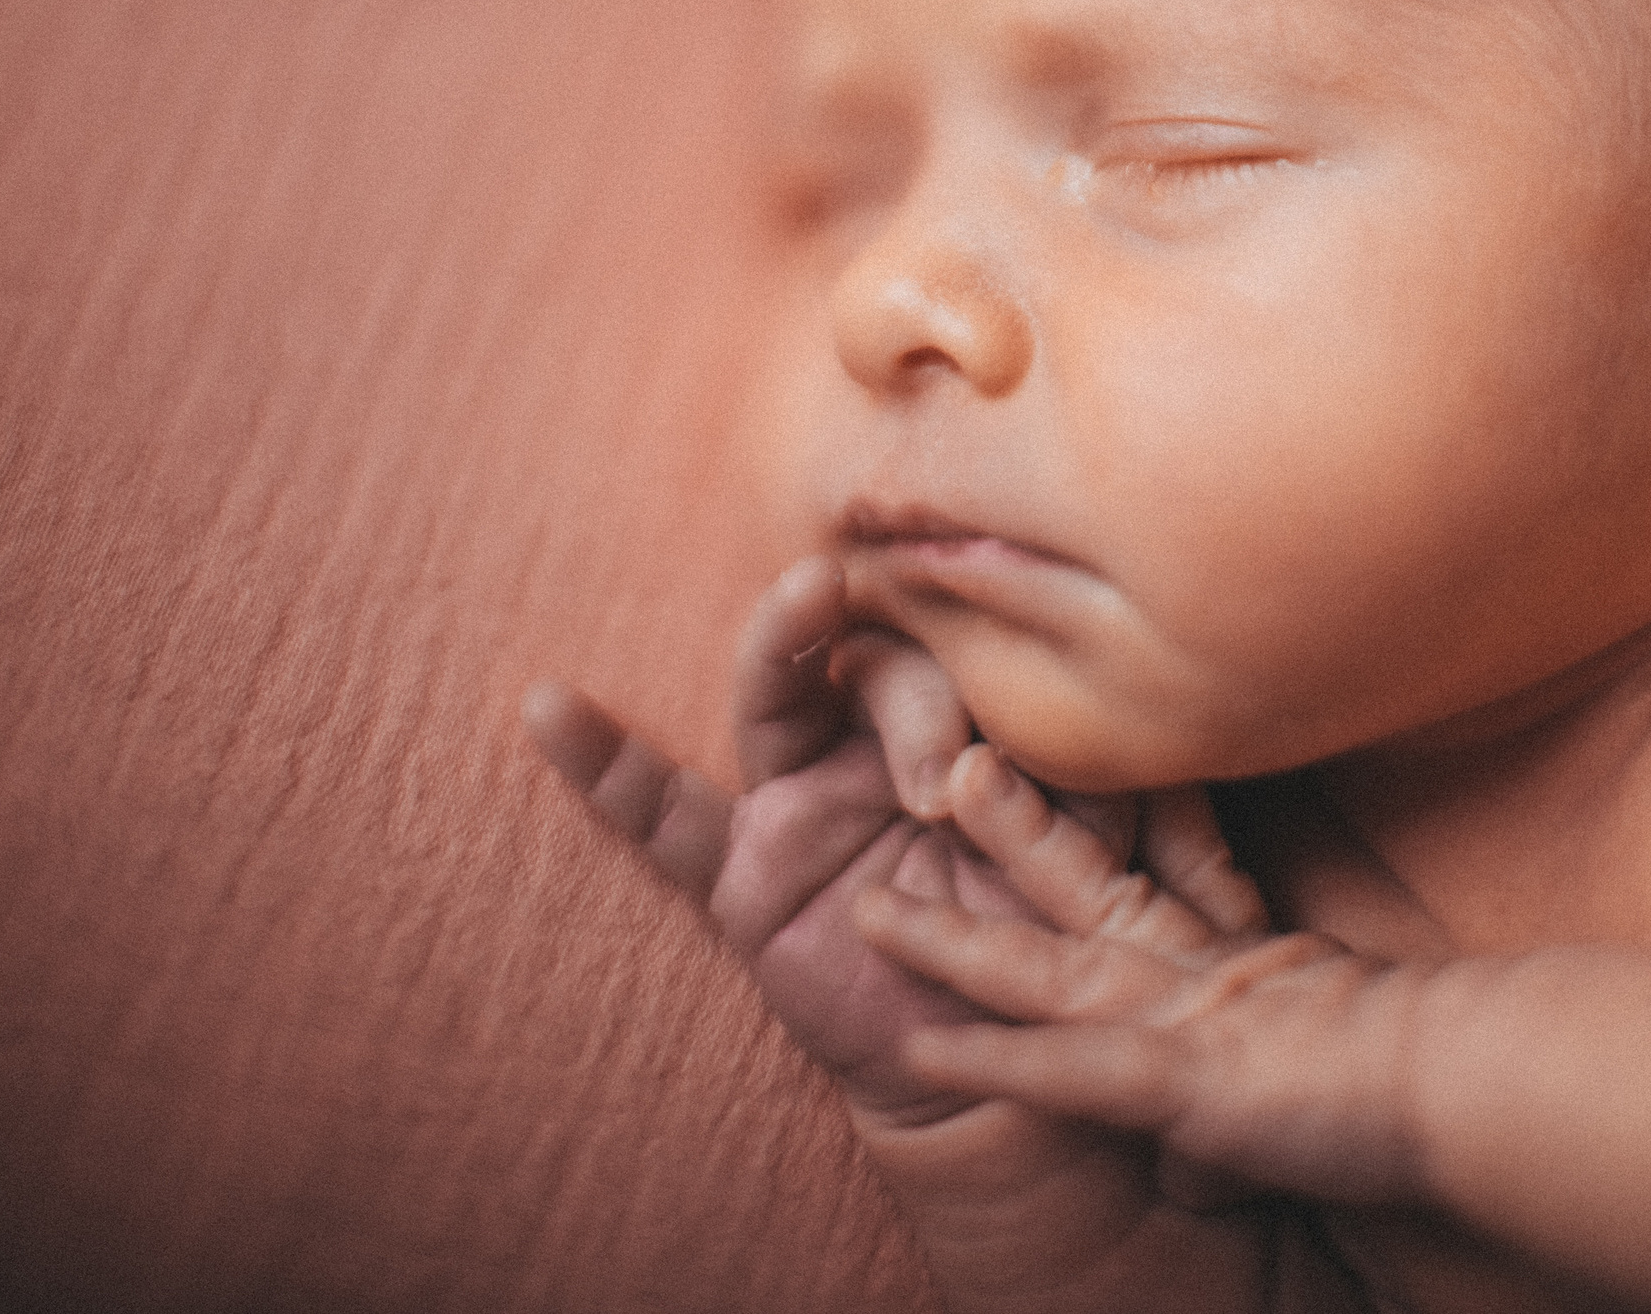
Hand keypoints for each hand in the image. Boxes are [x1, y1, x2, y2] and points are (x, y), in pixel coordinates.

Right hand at [524, 556, 1136, 1125]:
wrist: (1008, 1058)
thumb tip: (1099, 710)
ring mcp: (799, 798)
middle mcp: (870, 742)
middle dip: (918, 710)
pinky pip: (665, 819)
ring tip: (804, 592)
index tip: (1021, 754)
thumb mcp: (1097, 844)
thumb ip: (1092, 773)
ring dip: (784, 642)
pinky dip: (606, 767)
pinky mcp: (744, 875)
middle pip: (875, 664)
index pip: (966, 654)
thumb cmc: (1058, 930)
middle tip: (949, 790)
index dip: (988, 687)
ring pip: (778, 698)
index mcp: (962, 722)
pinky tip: (551, 707)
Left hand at [857, 743, 1428, 1208]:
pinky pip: (1071, 1068)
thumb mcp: (1359, 1016)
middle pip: (1079, 883)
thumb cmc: (1443, 1058)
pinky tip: (925, 1045)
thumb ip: (1300, 1004)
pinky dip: (997, 1058)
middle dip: (1000, 832)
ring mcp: (1187, 1016)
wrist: (1487, 1076)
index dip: (1080, 825)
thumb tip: (1281, 1002)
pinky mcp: (1186, 1078)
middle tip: (934, 767)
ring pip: (1045, 963)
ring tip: (867, 912)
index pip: (1149, 870)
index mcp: (1244, 951)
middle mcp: (1201, 968)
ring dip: (954, 940)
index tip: (1021, 769)